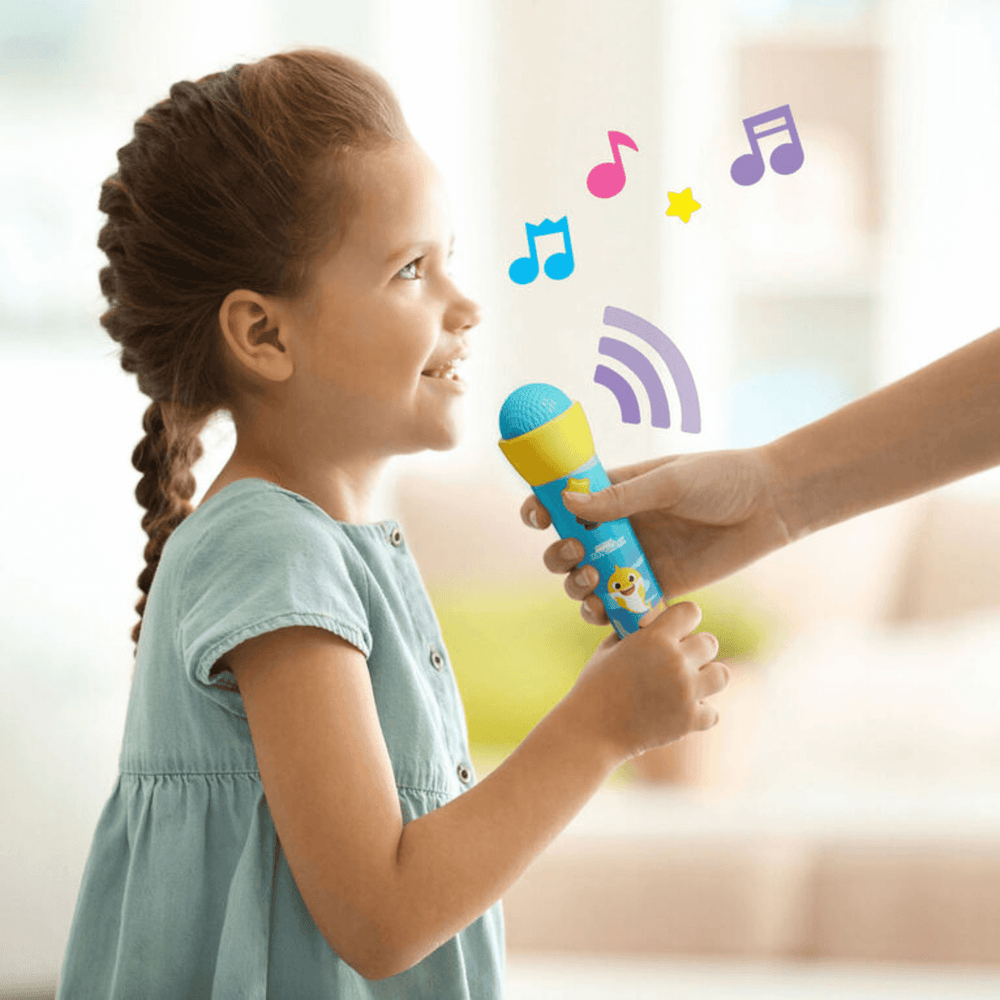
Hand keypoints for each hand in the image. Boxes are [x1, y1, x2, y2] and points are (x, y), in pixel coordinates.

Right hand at [522, 446, 791, 624]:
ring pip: (588, 581)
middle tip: (578, 555)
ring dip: (577, 587)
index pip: (564, 501)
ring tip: (594, 584)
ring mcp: (637, 558)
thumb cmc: (721, 479)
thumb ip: (622, 497)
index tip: (538, 518)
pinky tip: (608, 612)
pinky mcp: (659, 587)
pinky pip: (622, 606)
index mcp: (616, 492)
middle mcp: (619, 527)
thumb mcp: (670, 481)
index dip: (542, 510)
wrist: (770, 506)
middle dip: (559, 557)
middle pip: (568, 548)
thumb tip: (568, 504)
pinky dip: (608, 613)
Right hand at [567, 600, 728, 760]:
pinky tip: (682, 712)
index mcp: (654, 638)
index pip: (691, 612)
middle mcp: (675, 661)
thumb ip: (637, 633)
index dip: (685, 619)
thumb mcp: (610, 648)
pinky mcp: (689, 720)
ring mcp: (685, 692)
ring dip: (707, 679)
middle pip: (710, 642)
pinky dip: (699, 713)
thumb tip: (654, 622)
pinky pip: (713, 711)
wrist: (590, 729)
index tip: (678, 629)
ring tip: (689, 685)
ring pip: (721, 674)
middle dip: (697, 650)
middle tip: (680, 662)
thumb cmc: (595, 685)